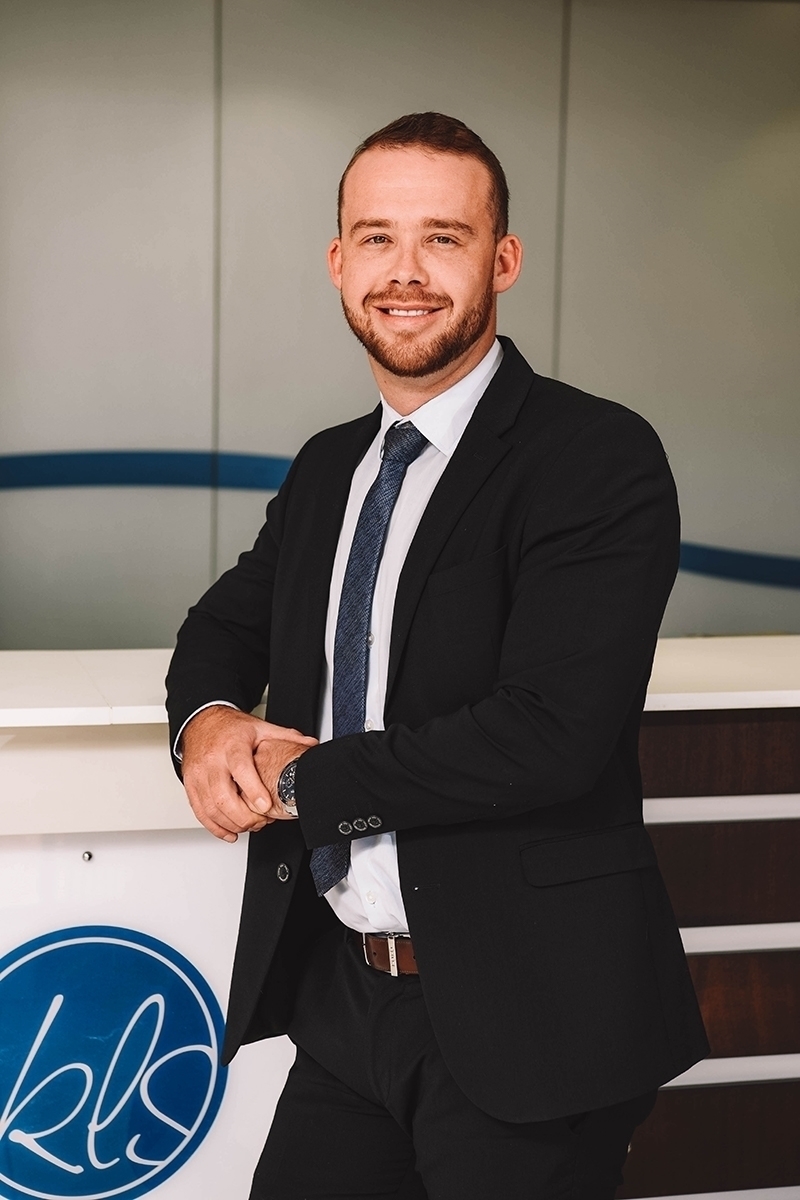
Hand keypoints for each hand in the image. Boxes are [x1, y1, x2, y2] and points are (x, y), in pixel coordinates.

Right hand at [180, 706, 316, 841]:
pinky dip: (215, 827)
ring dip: (231, 824)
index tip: (265, 807)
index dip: (253, 790)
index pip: (240, 769)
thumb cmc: (231, 728)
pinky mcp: (190, 786)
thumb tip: (310, 745)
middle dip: (243, 816)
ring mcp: (198, 774)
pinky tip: (230, 832)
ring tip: (250, 827)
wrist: (202, 722)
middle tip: (262, 821)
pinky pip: (199, 812)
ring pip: (210, 808)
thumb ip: (286, 737)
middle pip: (222, 796)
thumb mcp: (260, 728)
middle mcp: (212, 761)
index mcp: (232, 746)